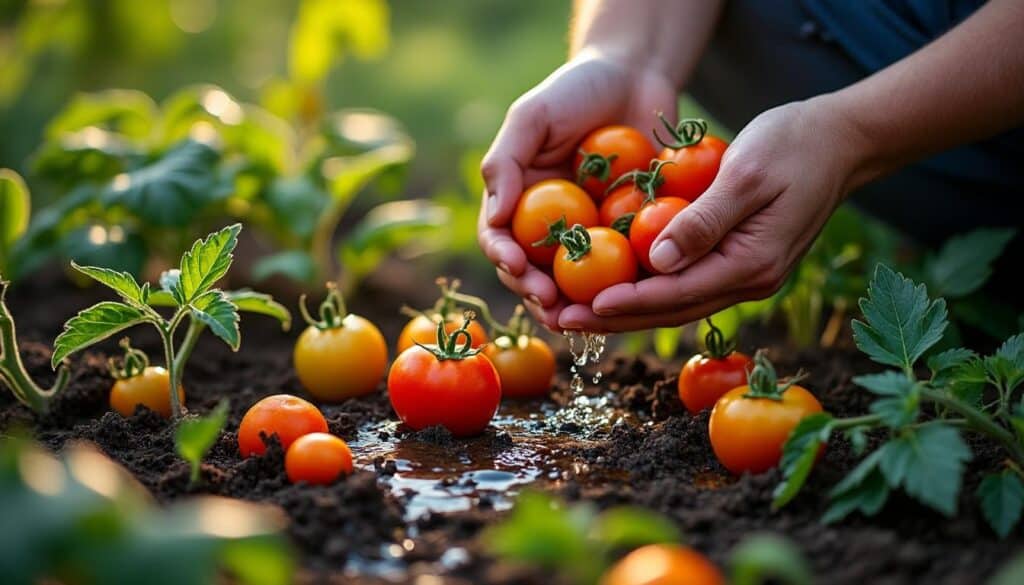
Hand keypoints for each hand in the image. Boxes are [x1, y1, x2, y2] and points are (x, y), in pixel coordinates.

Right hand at [478, 50, 677, 329]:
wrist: (636, 77)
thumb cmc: (575, 89)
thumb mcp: (532, 116)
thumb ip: (505, 161)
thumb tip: (492, 218)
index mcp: (517, 201)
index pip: (500, 241)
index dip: (504, 260)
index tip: (518, 267)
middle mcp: (548, 226)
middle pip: (533, 273)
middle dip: (537, 295)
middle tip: (552, 304)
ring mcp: (589, 235)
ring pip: (576, 283)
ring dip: (576, 306)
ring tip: (584, 318)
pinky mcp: (628, 237)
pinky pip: (624, 268)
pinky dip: (624, 287)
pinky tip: (631, 298)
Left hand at [557, 98, 871, 331]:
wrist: (841, 141)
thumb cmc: (794, 145)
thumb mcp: (746, 174)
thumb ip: (703, 220)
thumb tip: (656, 263)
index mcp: (751, 264)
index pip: (677, 294)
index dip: (628, 303)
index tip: (583, 307)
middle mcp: (749, 280)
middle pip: (671, 310)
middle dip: (614, 319)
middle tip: (562, 321)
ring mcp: (746, 275)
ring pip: (676, 303)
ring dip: (626, 310)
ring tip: (575, 313)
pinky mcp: (739, 261)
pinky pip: (686, 283)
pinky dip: (648, 288)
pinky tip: (612, 285)